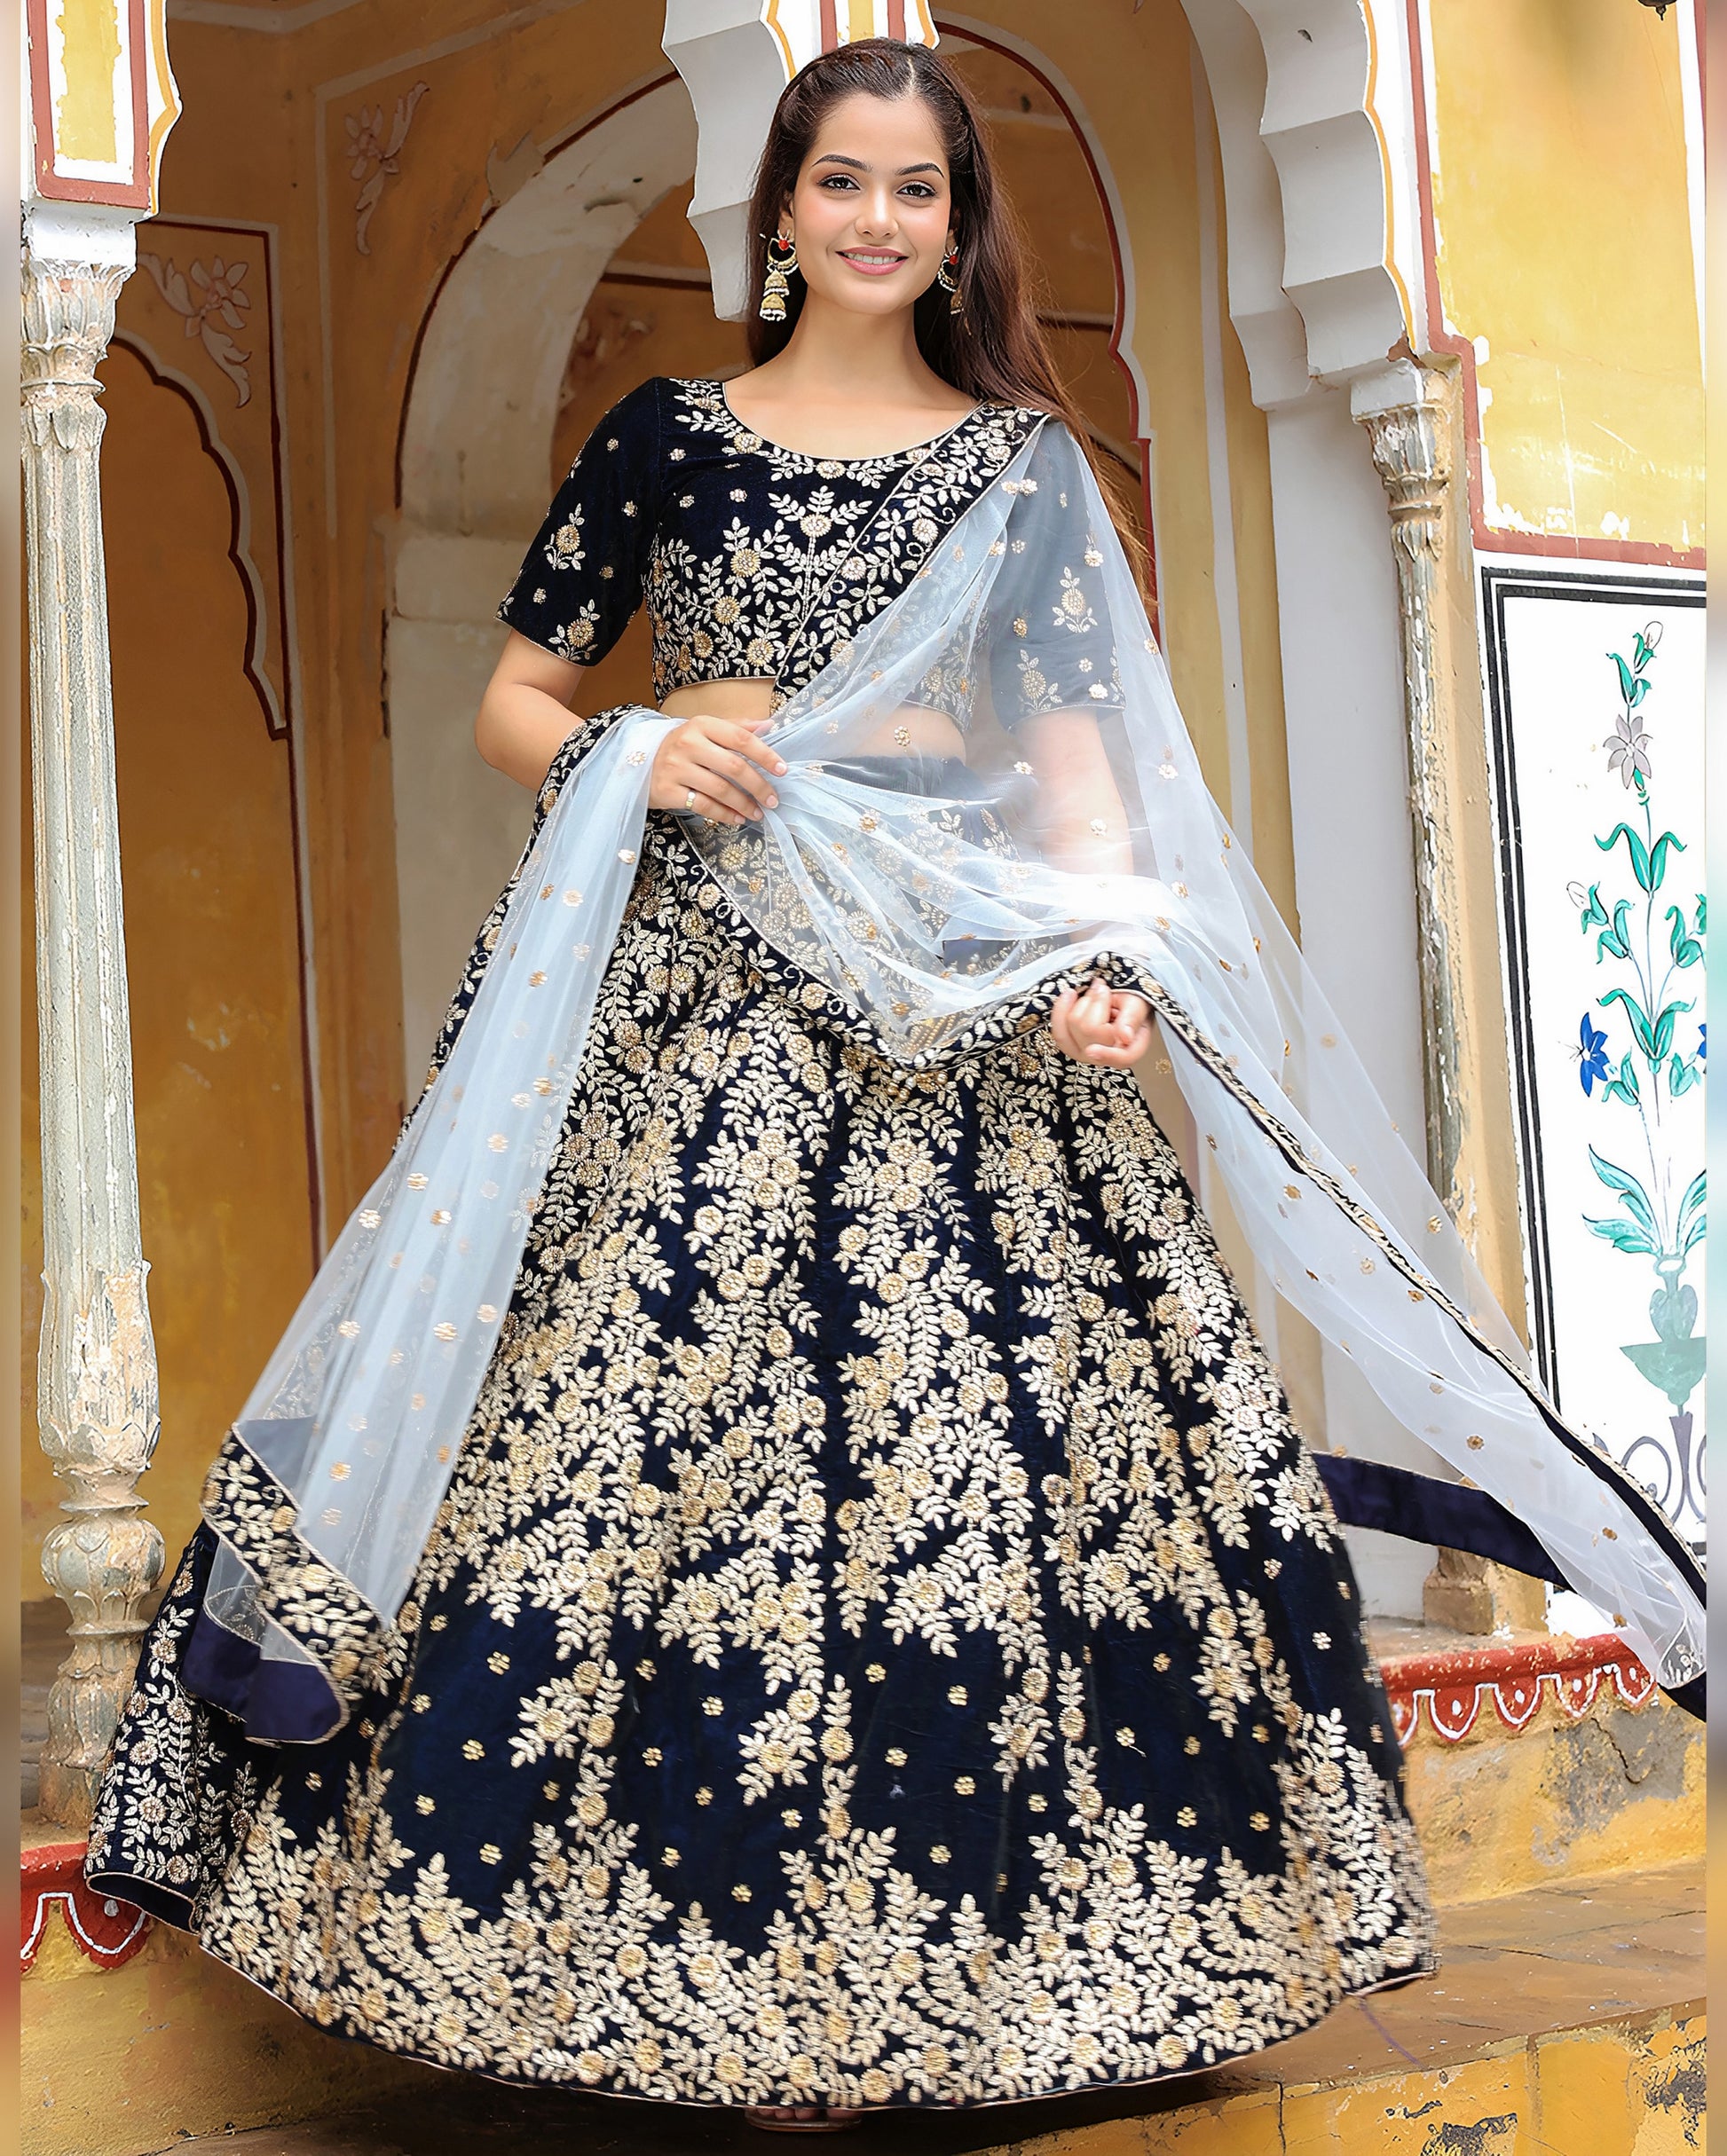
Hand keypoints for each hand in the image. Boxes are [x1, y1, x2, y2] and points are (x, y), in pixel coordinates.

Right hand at [650, 714, 786, 825]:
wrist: (639, 762)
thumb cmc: (682, 747)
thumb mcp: (705, 730)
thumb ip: (736, 727)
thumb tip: (769, 725)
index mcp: (702, 724)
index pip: (740, 738)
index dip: (765, 755)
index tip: (782, 770)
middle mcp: (688, 744)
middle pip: (733, 766)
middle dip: (758, 785)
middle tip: (773, 799)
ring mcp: (676, 768)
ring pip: (720, 789)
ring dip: (744, 804)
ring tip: (758, 812)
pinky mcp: (667, 790)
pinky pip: (703, 806)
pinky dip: (724, 814)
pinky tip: (737, 818)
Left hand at [1050, 979, 1151, 1066]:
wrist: (1118, 999)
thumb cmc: (1132, 1003)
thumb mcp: (1138, 1004)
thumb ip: (1132, 1018)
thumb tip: (1125, 1037)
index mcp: (1131, 1049)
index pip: (1122, 1059)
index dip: (1106, 1055)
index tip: (1092, 1050)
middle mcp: (1107, 1056)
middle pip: (1090, 1031)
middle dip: (1096, 1002)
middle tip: (1105, 989)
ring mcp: (1086, 1054)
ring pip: (1073, 1025)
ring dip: (1083, 1002)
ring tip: (1095, 993)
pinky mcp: (1070, 1045)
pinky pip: (1058, 1030)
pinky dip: (1061, 1008)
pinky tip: (1070, 995)